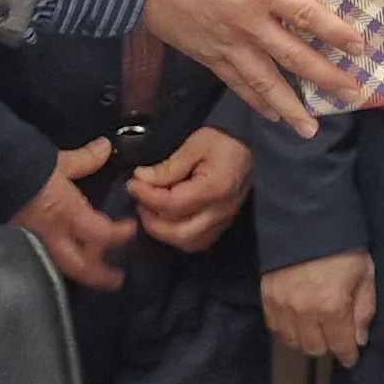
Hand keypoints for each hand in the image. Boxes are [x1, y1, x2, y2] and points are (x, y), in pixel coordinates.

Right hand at [12, 140, 137, 290]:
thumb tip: (106, 148)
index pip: (102, 235)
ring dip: (79, 272)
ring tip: (91, 272)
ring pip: (60, 269)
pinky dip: (57, 263)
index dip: (121, 235)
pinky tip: (63, 261)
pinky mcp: (15, 246)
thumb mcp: (57, 161)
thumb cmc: (23, 166)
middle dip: (101, 277)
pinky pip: (42, 262)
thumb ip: (84, 159)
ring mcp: (31, 245)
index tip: (131, 228)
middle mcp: (51, 236)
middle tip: (117, 280)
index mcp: (66, 213)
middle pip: (81, 267)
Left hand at [128, 126, 251, 252]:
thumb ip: (169, 165)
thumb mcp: (196, 144)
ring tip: (151, 211)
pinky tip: (168, 220)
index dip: (147, 196)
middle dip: (153, 221)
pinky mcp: (224, 224)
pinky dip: (178, 236)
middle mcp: (220, 212)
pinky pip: (198, 242)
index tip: (132, 183)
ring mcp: (224, 221)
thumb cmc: (223, 140)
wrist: (250, 145)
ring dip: (164, 232)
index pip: (173, 204)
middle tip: (139, 202)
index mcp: (214, 189)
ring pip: (188, 242)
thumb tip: (142, 178)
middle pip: (180, 233)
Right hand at [144, 0, 365, 136]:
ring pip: (264, 82)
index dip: (334, 32)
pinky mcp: (207, 55)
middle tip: (351, 93)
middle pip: (292, 56)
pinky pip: (236, 83)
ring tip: (311, 129)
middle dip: (324, 77)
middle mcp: (246, 23)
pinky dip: (255, 101)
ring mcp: (226, 44)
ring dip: (290, 106)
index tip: (358, 47)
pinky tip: (273, 115)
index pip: (305, 15)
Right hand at [263, 249, 375, 366]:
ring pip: (293, 342)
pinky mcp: (267, 297)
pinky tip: (297, 324)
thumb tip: (359, 339)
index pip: (340, 345)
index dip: (348, 355)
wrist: (307, 219)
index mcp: (332, 307)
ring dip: (307, 341)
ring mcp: (283, 306)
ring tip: (316, 331)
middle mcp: (305, 312)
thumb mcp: (364, 273)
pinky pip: (275, 328)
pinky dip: (287, 331)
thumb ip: (364, 309)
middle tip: (335, 337)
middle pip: (315, 348)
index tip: (351, 357)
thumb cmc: (343, 246)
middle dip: (329, 346)